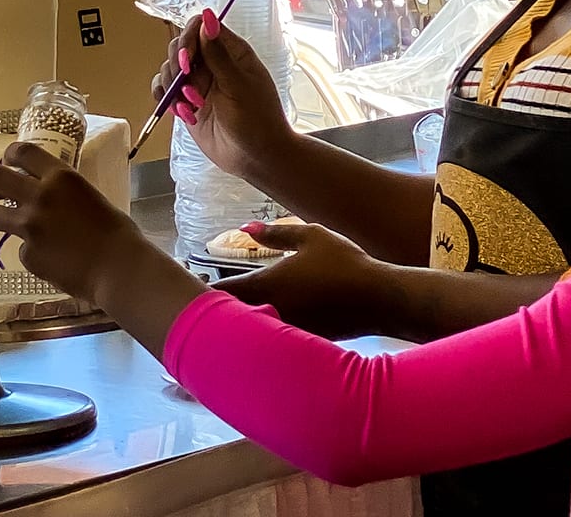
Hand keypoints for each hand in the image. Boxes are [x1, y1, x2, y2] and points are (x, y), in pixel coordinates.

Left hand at [0, 142, 153, 303]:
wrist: (118, 269)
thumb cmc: (117, 233)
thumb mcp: (91, 198)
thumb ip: (67, 195)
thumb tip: (56, 199)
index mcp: (61, 178)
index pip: (22, 152)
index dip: (10, 155)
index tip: (9, 161)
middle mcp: (40, 197)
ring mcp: (30, 227)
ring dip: (0, 218)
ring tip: (17, 226)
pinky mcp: (28, 256)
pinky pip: (22, 250)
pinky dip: (34, 254)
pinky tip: (54, 260)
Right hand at [152, 8, 296, 177]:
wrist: (256, 158)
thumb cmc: (257, 121)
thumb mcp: (238, 86)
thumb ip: (218, 54)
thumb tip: (207, 17)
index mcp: (232, 52)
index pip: (200, 27)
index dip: (188, 40)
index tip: (186, 63)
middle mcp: (213, 63)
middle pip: (181, 46)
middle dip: (178, 66)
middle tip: (189, 90)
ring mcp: (199, 83)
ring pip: (170, 68)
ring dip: (172, 86)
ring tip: (190, 106)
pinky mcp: (187, 101)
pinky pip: (165, 89)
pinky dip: (164, 97)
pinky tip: (176, 110)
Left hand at [214, 221, 391, 340]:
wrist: (381, 300)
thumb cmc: (346, 263)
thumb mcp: (311, 237)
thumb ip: (275, 234)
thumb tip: (245, 227)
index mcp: (266, 284)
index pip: (220, 292)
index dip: (200, 289)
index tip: (190, 283)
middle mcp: (269, 312)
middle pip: (226, 317)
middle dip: (211, 311)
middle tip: (201, 302)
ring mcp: (284, 331)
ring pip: (246, 333)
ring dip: (233, 325)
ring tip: (223, 315)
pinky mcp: (300, 343)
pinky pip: (268, 342)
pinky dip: (257, 337)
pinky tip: (258, 330)